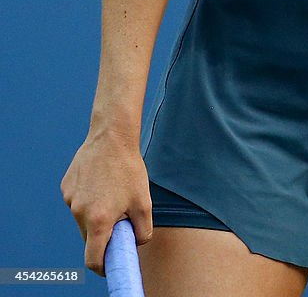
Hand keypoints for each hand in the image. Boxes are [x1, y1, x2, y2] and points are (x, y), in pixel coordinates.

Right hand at [59, 128, 152, 276]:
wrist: (112, 135)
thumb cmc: (129, 169)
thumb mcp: (144, 202)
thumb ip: (142, 231)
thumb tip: (135, 244)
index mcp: (98, 221)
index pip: (93, 259)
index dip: (102, 267)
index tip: (110, 265)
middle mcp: (79, 212)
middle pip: (88, 239)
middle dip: (102, 237)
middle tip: (119, 221)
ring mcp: (70, 199)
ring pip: (82, 219)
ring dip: (95, 216)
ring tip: (111, 193)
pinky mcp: (66, 187)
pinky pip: (77, 202)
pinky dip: (88, 200)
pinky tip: (100, 181)